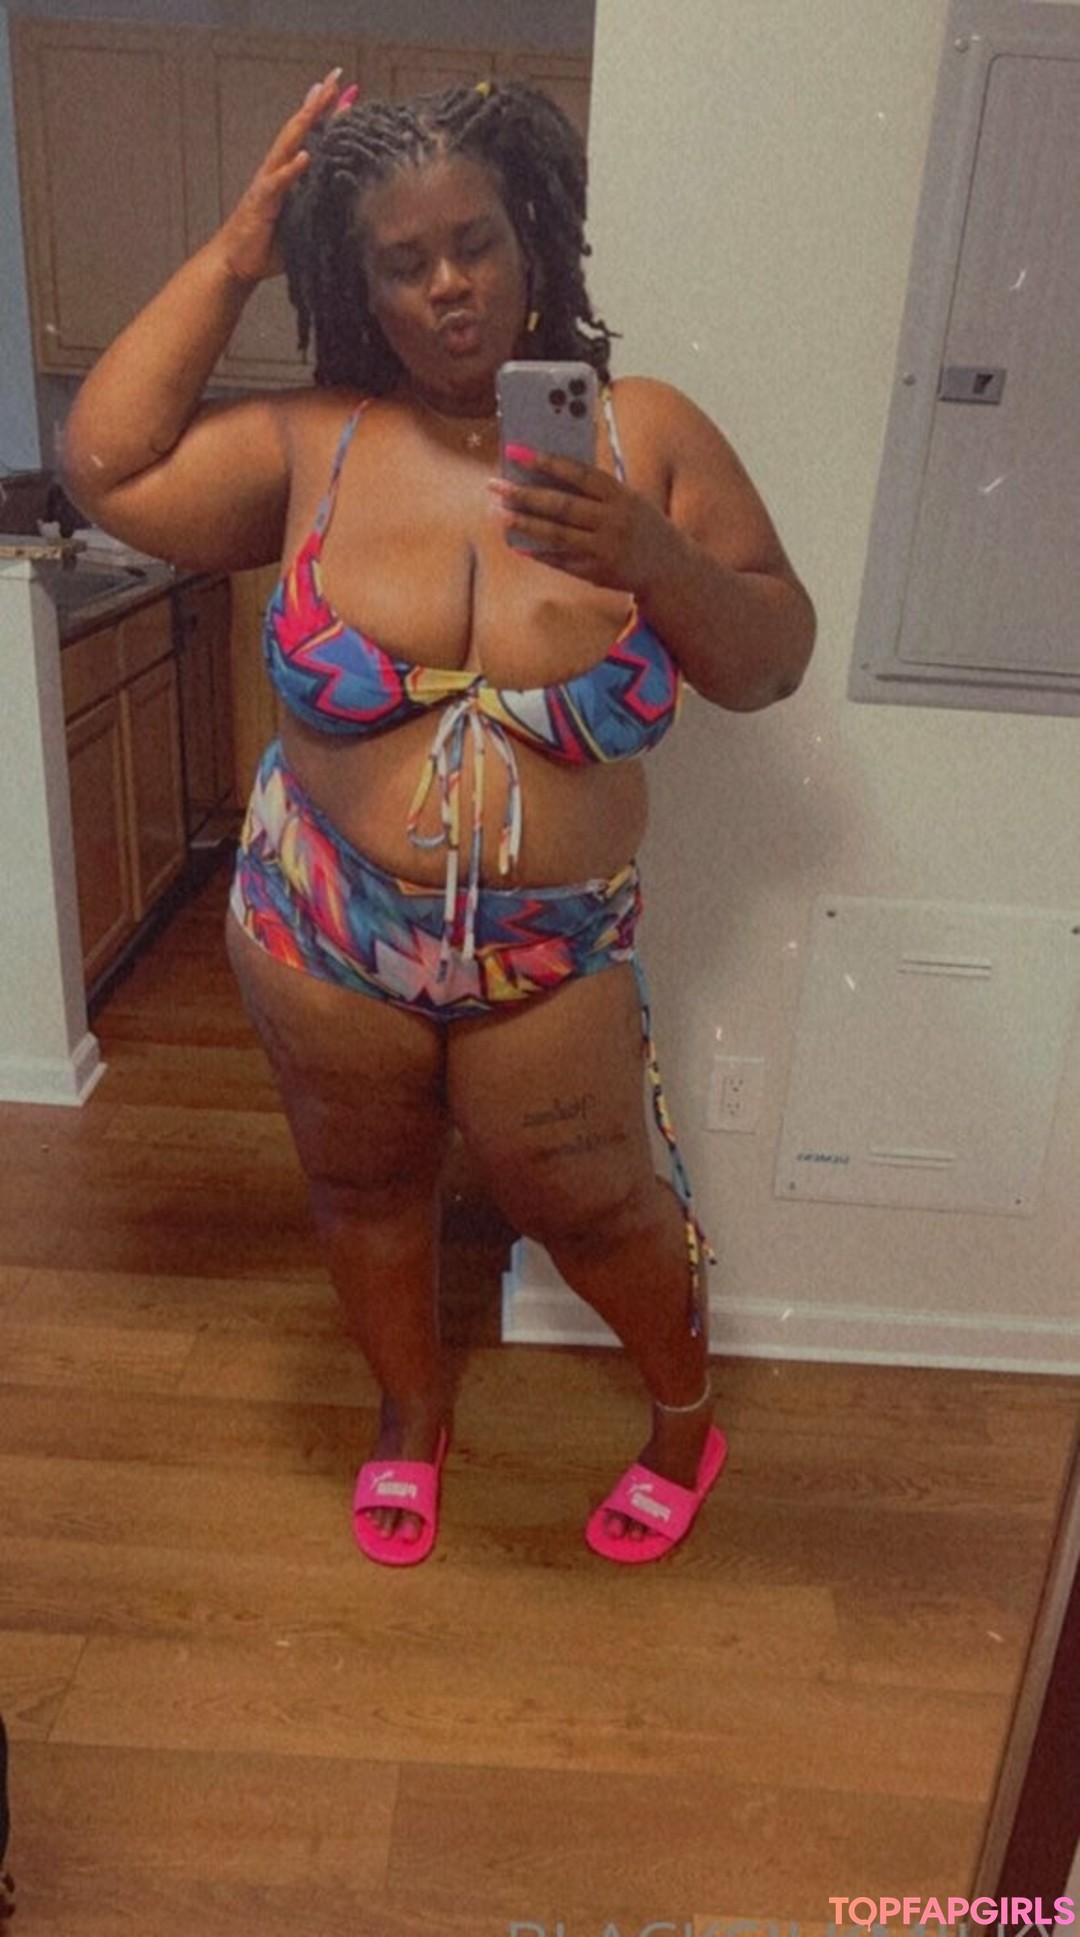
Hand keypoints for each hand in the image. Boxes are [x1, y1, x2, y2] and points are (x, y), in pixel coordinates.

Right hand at [217, 67, 347, 282]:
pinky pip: (277, 183)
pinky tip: (305, 155)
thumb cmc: (267, 247)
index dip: (326, 115)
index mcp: (286, 175)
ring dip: (304, 121)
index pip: (310, 137)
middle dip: (317, 102)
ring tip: (320, 99)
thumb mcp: (302, 225)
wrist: (236, 264)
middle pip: (298, 128)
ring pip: (287, 144)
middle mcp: (275, 171)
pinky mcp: (261, 203)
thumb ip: (320, 210)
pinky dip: (291, 169)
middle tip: (336, 76)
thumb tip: (348, 208)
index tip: (347, 92)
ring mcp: (267, 184)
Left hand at [488, 449, 677, 595]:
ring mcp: (605, 550)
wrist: (671, 569)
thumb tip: (548, 476)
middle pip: (561, 506)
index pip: (579, 474)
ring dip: (524, 523)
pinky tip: (517, 544)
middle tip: (495, 485)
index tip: (515, 451)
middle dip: (524, 494)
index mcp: (622, 495)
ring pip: (556, 534)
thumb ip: (595, 490)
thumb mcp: (628, 500)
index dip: (546, 462)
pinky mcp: (598, 573)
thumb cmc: (640, 525)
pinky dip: (538, 552)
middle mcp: (614, 522)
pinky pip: (561, 561)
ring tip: (498, 512)